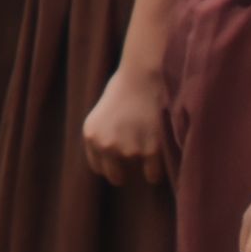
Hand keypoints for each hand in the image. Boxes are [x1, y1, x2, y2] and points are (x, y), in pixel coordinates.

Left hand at [80, 59, 172, 189]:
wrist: (144, 75)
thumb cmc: (126, 88)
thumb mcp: (103, 112)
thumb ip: (105, 135)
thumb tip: (115, 158)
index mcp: (91, 135)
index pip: (98, 167)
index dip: (111, 165)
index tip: (120, 162)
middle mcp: (106, 145)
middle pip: (115, 176)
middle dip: (125, 172)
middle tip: (136, 162)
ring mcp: (128, 150)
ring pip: (138, 173)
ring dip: (145, 162)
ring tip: (149, 141)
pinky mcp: (150, 150)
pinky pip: (153, 174)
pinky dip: (157, 171)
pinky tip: (160, 158)